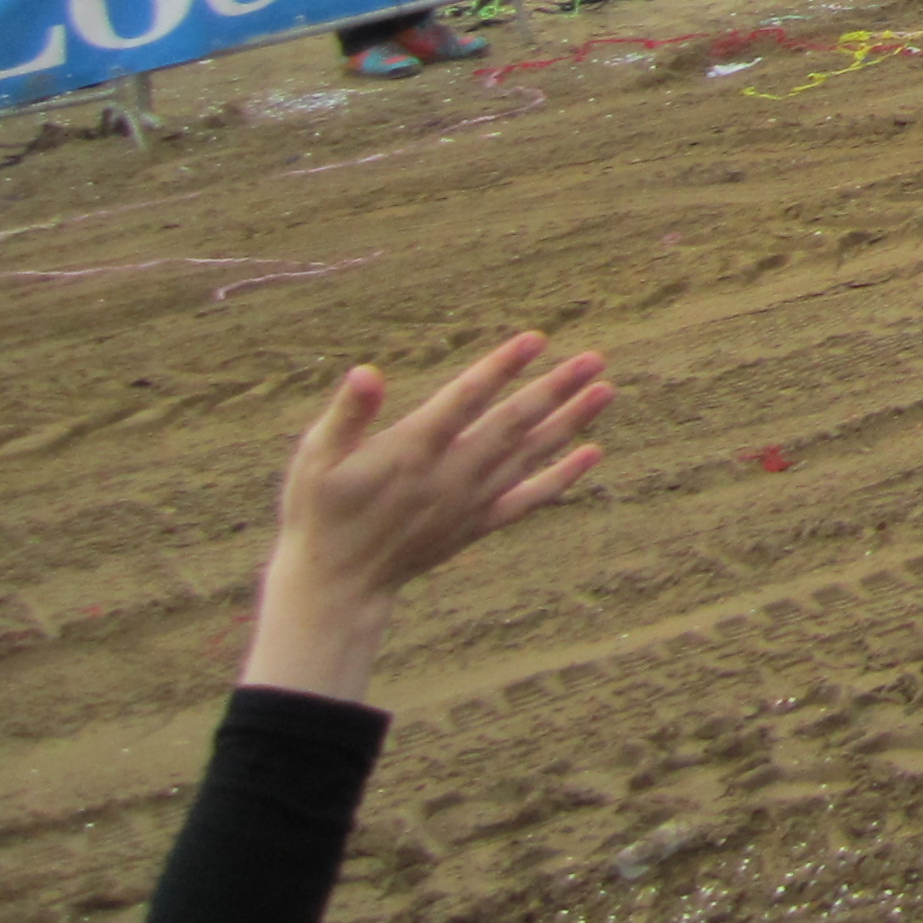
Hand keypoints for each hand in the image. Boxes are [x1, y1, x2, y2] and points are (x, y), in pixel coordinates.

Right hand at [242, 332, 611, 701]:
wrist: (335, 584)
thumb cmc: (320, 511)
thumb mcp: (316, 458)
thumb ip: (348, 414)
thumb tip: (366, 372)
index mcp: (411, 451)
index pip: (465, 400)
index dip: (500, 368)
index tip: (536, 338)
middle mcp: (449, 475)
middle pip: (511, 424)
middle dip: (554, 389)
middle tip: (595, 358)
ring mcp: (468, 502)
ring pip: (528, 456)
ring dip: (569, 423)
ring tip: (606, 390)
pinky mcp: (476, 525)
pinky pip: (527, 500)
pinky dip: (561, 478)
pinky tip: (593, 454)